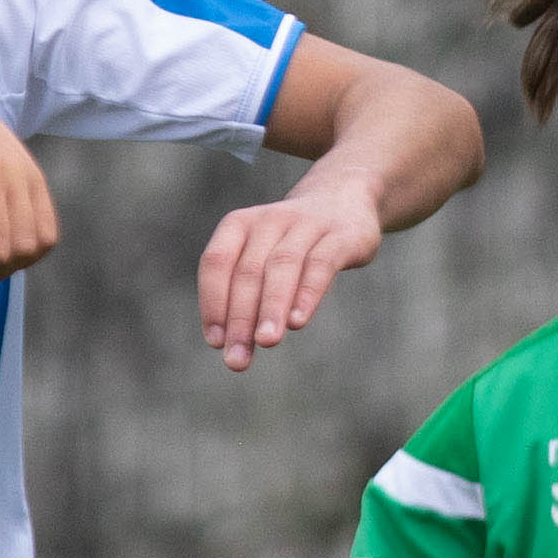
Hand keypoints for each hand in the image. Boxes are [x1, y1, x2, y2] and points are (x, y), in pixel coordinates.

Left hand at [198, 177, 386, 370]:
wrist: (344, 198)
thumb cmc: (292, 242)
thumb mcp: (264, 258)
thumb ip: (247, 295)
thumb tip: (232, 345)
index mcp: (240, 224)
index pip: (217, 263)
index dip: (213, 303)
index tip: (216, 342)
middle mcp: (270, 220)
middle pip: (249, 271)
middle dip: (240, 318)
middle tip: (237, 359)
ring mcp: (307, 224)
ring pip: (282, 266)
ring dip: (271, 307)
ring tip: (266, 342)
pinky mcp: (342, 235)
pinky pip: (321, 264)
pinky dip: (307, 293)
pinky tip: (298, 321)